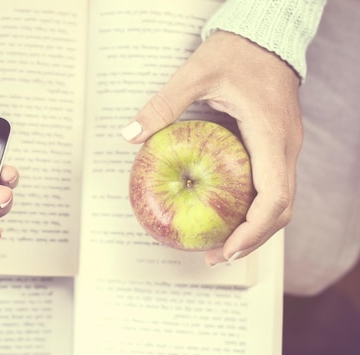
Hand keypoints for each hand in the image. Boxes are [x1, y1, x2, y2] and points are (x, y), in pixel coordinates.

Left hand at [122, 30, 301, 265]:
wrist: (264, 37)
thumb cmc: (234, 54)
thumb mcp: (195, 74)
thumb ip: (163, 104)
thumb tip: (129, 134)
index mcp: (270, 136)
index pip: (274, 198)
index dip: (253, 231)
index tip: (226, 250)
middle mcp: (285, 148)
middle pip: (280, 211)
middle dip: (250, 240)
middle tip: (214, 257)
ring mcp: (285, 149)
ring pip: (279, 202)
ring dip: (252, 229)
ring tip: (219, 245)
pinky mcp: (276, 147)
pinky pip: (271, 187)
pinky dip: (252, 209)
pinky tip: (225, 215)